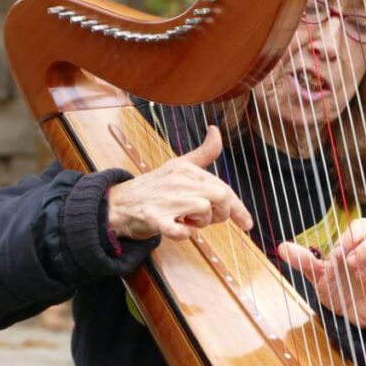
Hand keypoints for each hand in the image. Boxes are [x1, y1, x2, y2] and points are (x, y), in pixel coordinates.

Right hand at [106, 126, 253, 241]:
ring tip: (185, 220)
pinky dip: (183, 234)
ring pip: (204, 211)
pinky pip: (179, 231)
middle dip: (220, 214)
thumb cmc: (154, 187)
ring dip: (200, 224)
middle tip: (205, 218)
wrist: (118, 202)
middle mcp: (178, 181)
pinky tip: (178, 230)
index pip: (223, 188)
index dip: (239, 208)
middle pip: (220, 197)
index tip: (247, 224)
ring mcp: (166, 199)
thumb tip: (216, 131)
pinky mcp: (154, 218)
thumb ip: (203, 153)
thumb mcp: (179, 165)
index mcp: (187, 169)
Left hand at [277, 218, 365, 326]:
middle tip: (350, 264)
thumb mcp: (318, 278)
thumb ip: (304, 262)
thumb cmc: (335, 290)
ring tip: (360, 277)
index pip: (364, 224)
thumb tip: (281, 247)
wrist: (348, 316)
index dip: (355, 234)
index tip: (341, 250)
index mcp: (355, 245)